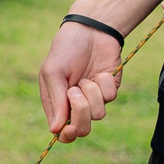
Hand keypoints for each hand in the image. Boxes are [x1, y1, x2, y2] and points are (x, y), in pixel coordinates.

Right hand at [38, 19, 123, 141]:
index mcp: (57, 103)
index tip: (70, 128)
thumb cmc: (66, 49)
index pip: (61, 131)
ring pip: (99, 114)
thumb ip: (55, 101)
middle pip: (83, 129)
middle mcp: (75, 104)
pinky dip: (104, 84)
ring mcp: (94, 98)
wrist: (91, 29)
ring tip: (86, 77)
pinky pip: (110, 97)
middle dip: (81, 112)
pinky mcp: (109, 89)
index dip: (67, 135)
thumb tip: (54, 129)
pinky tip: (99, 72)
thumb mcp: (53, 72)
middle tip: (75, 91)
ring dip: (92, 93)